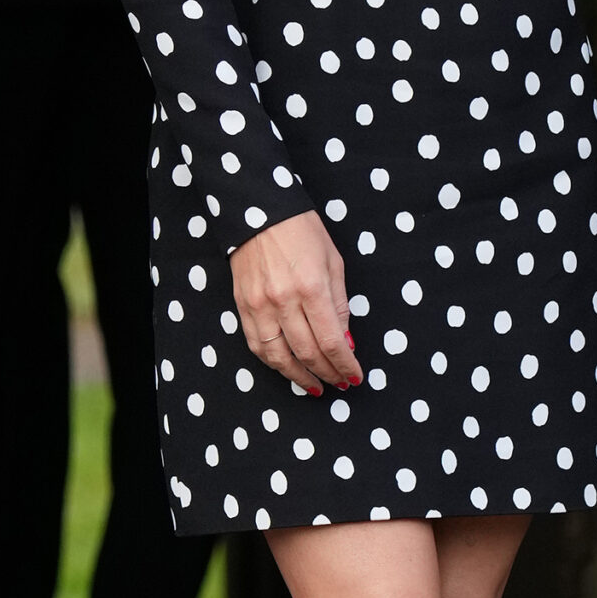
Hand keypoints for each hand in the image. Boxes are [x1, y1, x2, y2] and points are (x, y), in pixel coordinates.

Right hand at [230, 210, 360, 393]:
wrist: (259, 211)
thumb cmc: (302, 232)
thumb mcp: (333, 263)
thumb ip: (339, 305)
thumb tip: (345, 341)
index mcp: (311, 288)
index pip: (331, 341)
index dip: (345, 365)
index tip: (354, 376)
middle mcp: (283, 301)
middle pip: (307, 353)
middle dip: (327, 373)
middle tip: (340, 383)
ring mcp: (259, 306)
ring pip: (278, 357)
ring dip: (299, 376)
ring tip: (315, 386)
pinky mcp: (242, 306)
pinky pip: (257, 345)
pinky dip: (273, 363)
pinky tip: (287, 368)